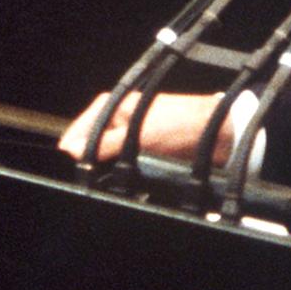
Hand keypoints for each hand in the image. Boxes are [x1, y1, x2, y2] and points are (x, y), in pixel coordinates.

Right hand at [58, 90, 227, 164]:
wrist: (218, 136)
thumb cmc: (182, 124)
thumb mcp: (136, 134)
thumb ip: (102, 144)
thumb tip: (72, 151)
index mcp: (114, 106)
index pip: (80, 129)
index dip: (74, 149)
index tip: (73, 166)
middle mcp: (121, 121)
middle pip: (92, 147)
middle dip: (93, 162)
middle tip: (94, 175)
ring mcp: (133, 138)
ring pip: (109, 160)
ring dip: (110, 172)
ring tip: (112, 179)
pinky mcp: (146, 153)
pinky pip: (126, 169)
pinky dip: (126, 177)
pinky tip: (128, 182)